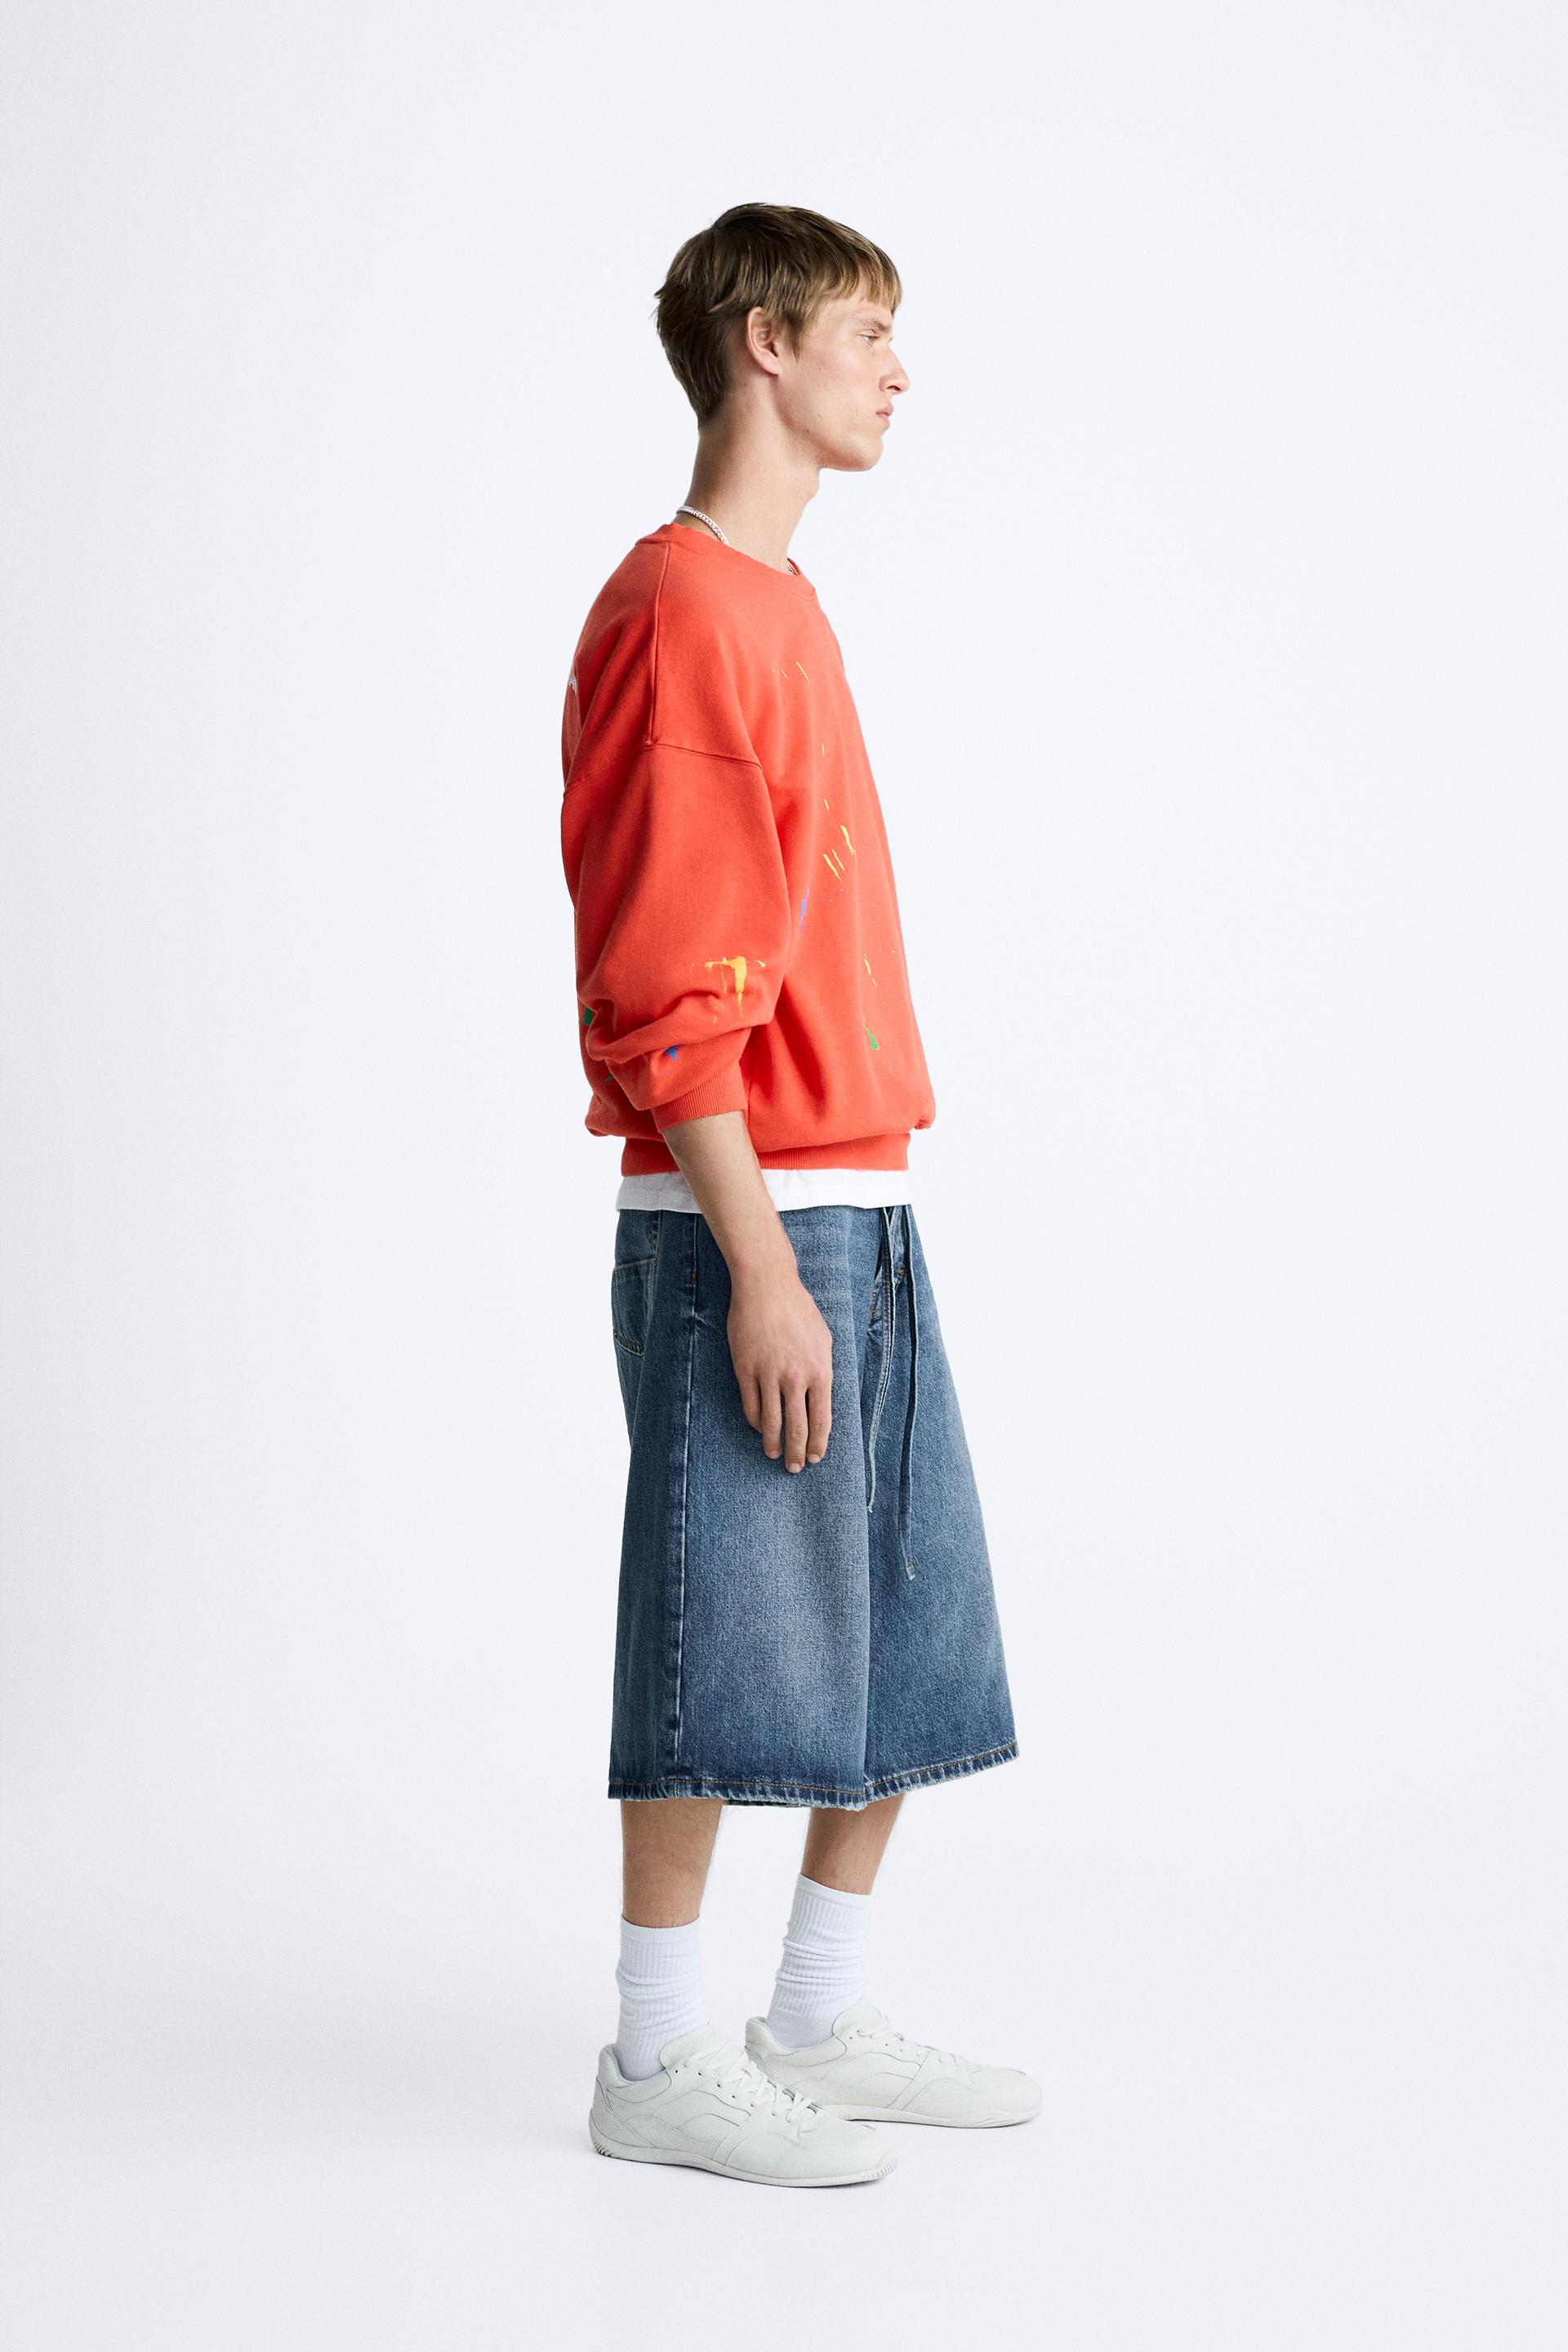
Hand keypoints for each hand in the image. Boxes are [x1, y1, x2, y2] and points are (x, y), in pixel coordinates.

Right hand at [727, 1262, 833, 1471]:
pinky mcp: (745, 1369)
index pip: (821, 1419)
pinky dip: (756, 1423)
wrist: (767, 1286)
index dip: (818, 1443)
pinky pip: (751, 1406)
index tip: (815, 1457)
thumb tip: (822, 1399)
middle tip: (795, 1469)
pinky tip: (760, 1429)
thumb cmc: (799, 1310)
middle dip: (797, 1453)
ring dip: (774, 1444)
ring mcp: (769, 1374)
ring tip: (774, 1455)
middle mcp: (796, 1377)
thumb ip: (824, 1370)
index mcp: (820, 1370)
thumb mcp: (824, 1339)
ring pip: (772, 1423)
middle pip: (798, 1428)